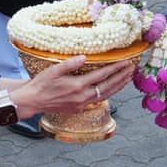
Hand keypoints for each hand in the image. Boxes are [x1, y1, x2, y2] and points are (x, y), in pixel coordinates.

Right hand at [8, 55, 142, 117]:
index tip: (125, 62)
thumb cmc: (42, 83)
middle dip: (121, 77)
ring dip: (118, 86)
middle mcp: (82, 97)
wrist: (34, 101)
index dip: (115, 68)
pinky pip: (98, 100)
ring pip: (106, 95)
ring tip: (128, 78)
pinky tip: (113, 88)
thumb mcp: (54, 70)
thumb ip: (70, 64)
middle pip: (108, 86)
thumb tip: (84, 57)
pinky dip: (108, 93)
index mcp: (78, 86)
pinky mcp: (79, 109)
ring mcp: (82, 104)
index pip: (102, 75)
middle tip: (132, 69)